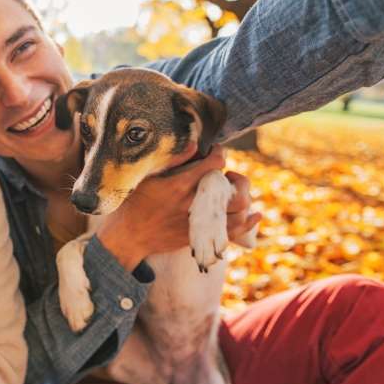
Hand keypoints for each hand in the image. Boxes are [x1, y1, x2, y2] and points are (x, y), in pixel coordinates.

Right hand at [97, 146, 259, 269]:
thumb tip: (194, 145)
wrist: (128, 238)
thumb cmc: (135, 204)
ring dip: (243, 198)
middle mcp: (191, 204)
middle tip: (229, 174)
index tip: (216, 150)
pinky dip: (247, 223)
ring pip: (236, 211)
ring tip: (236, 191)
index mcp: (179, 185)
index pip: (213, 164)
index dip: (219, 153)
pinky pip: (231, 232)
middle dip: (236, 178)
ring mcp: (197, 222)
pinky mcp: (199, 236)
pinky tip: (255, 214)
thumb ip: (173, 161)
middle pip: (231, 188)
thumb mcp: (148, 177)